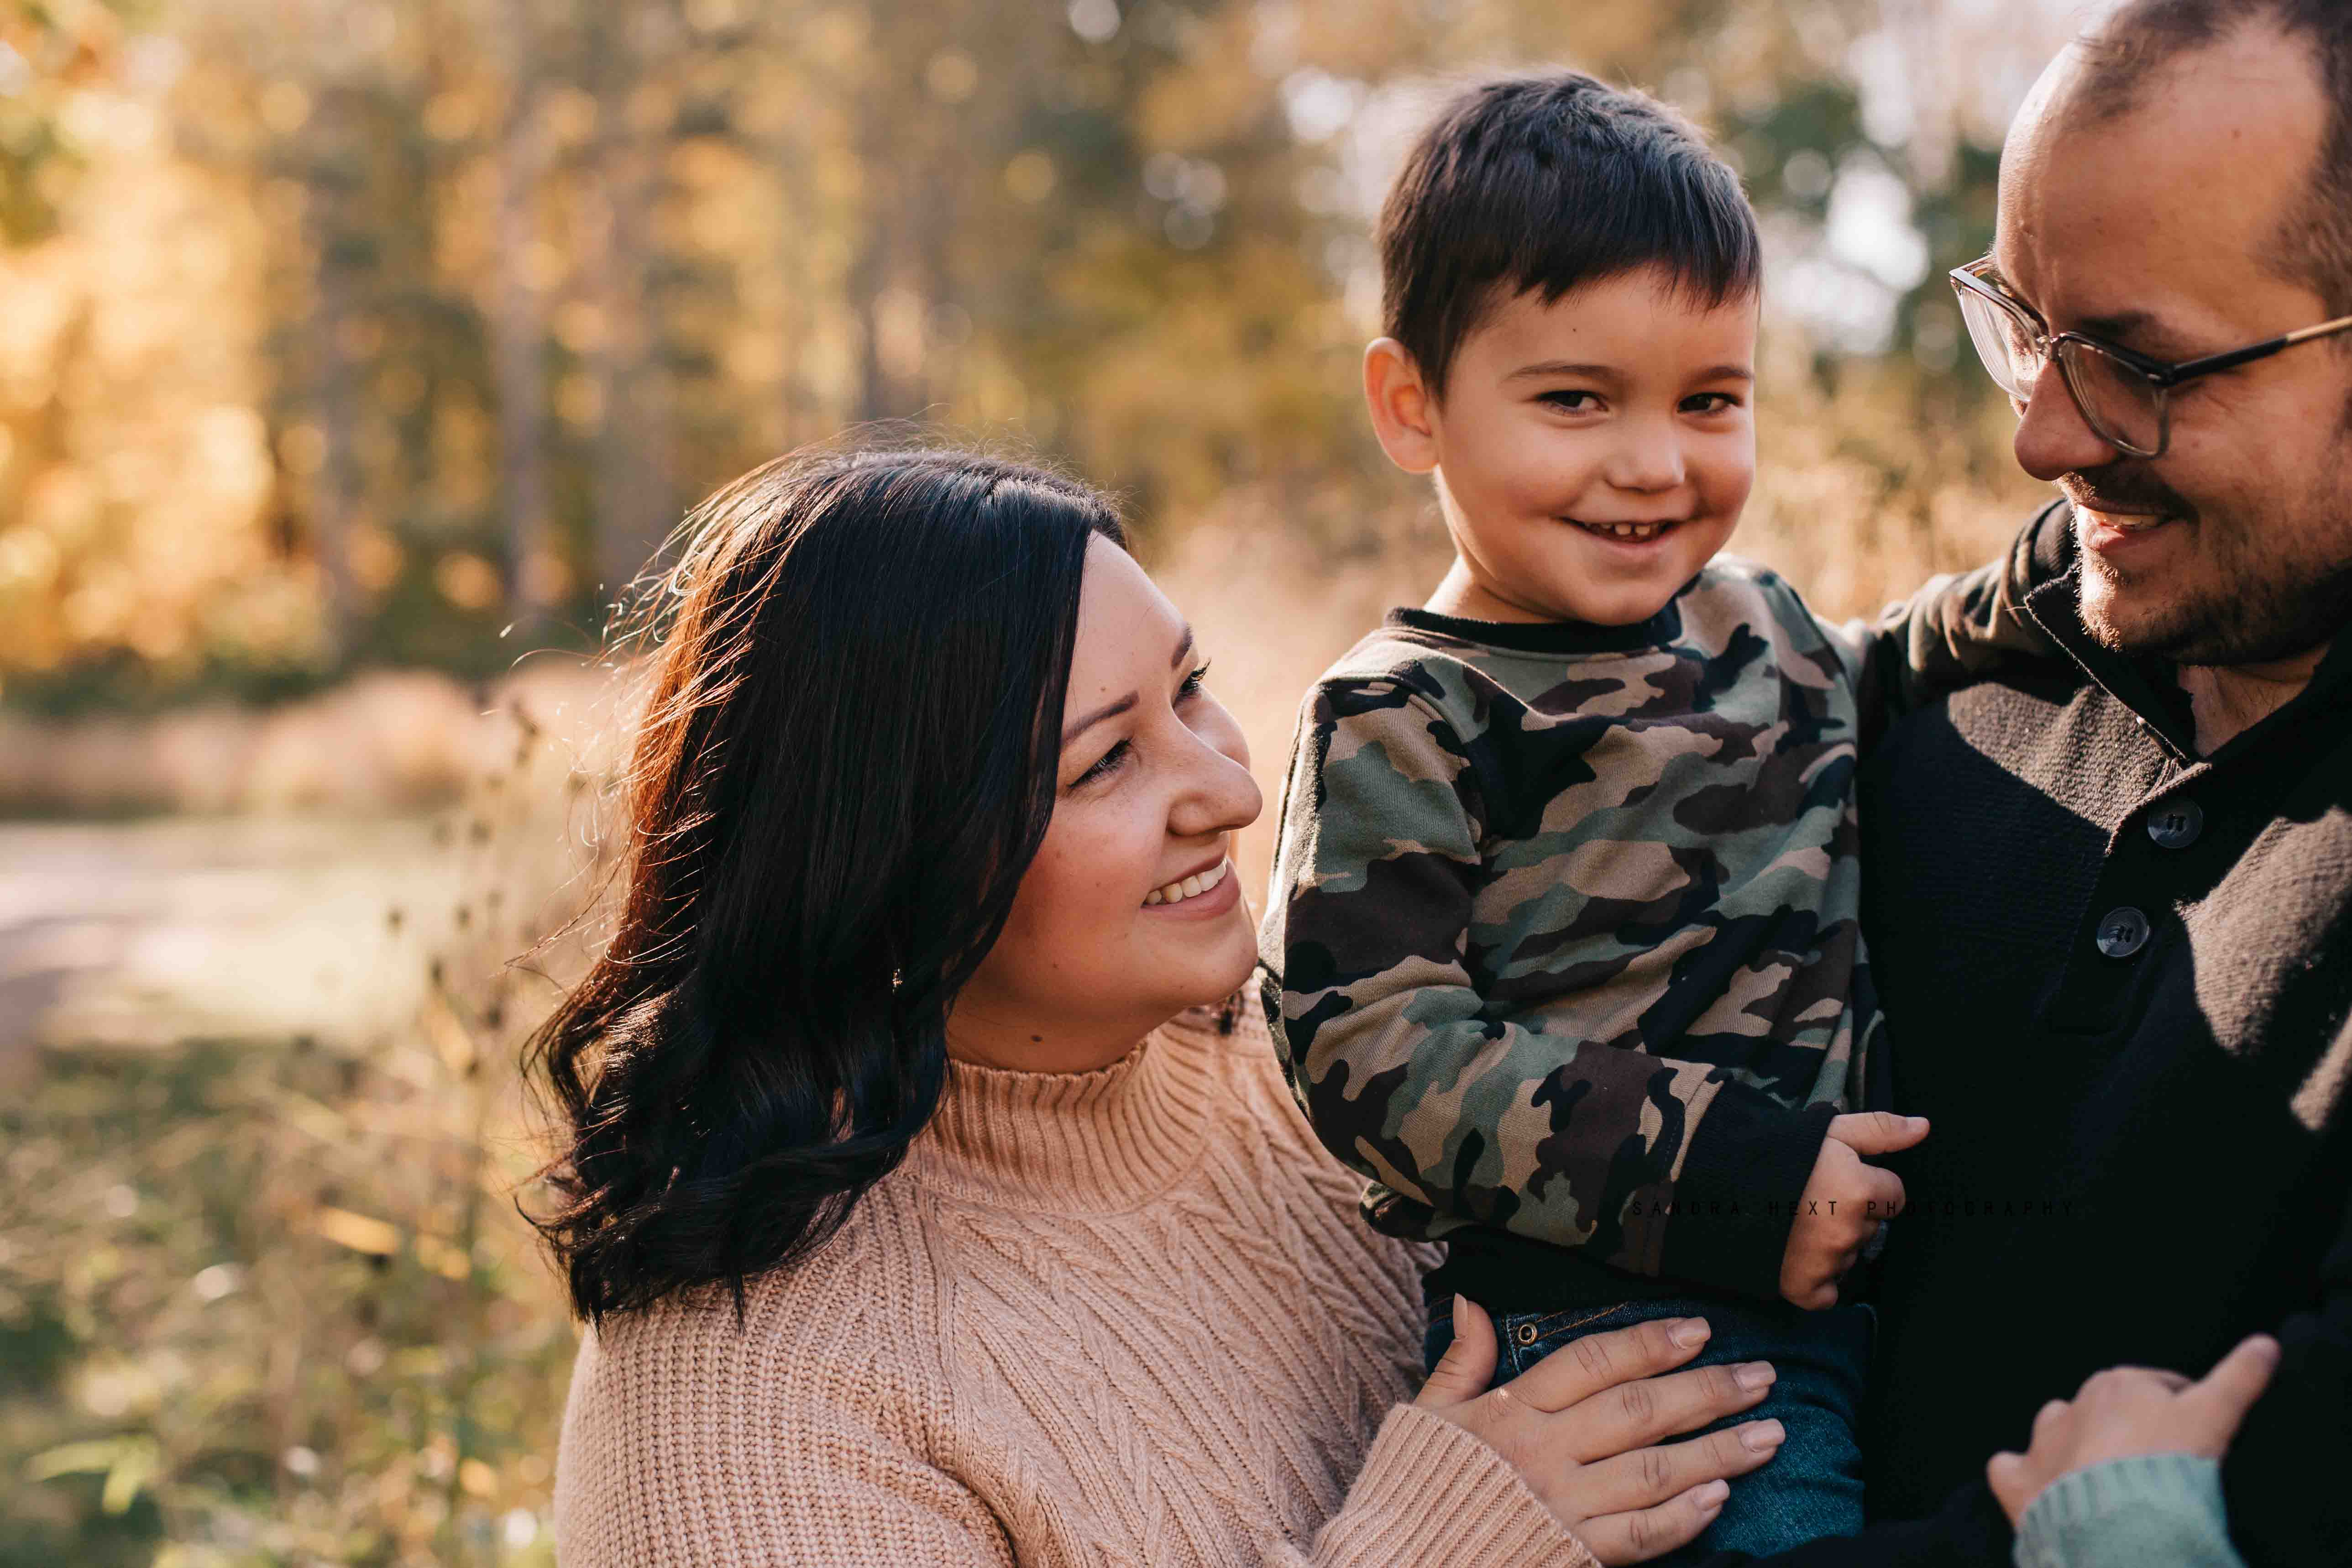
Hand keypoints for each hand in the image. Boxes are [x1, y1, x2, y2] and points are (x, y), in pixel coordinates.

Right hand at [1414, 1296, 1786, 1563]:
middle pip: (1639, 1411)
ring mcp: (1562, 1507)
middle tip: (1763, 1375)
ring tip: (1770, 1434)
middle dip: (1707, 1390)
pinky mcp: (1571, 1555)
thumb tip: (1473, 1301)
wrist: (1392, 1564)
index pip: (1594, 1363)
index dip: (1650, 1344)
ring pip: (1655, 1471)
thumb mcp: (1426, 1416)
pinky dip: (1683, 1518)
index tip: (1699, 1331)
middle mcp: (1543, 1453)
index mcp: (1511, 1411)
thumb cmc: (1411, 1489)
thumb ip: (1461, 1361)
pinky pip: (1639, 1536)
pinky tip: (1721, 1499)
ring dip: (1719, 1451)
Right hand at [1779, 1112, 1926, 1308]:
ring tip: (1798, 1221)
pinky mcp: (1802, 1285)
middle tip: (1812, 1197)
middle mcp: (1848, 1229)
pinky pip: (1828, 1294)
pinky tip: (1799, 1256)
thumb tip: (1924, 1127)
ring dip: (1834, 1243)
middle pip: (1870, 1226)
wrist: (1718, 1180)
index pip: (1893, 1195)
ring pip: (1850, 1255)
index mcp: (1859, 1190)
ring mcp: (1827, 1261)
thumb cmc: (1779, 1151)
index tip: (1837, 1178)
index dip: (1869, 1183)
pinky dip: (1818, 1282)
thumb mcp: (1831, 1130)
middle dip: (1850, 1213)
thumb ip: (1882, 1129)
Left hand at [1985, 1335, 2278, 1525]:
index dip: (2178, 1410)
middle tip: (2156, 1462)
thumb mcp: (2214, 1415)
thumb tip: (2266, 1343)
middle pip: (2107, 1409)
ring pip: (2055, 1429)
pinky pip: (2009, 1468)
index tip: (2192, 1433)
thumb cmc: (2169, 1464)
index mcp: (2120, 1385)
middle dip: (2129, 1428)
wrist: (2121, 1519)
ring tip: (2101, 1476)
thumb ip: (2239, 1378)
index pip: (2155, 1389)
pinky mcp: (2017, 1481)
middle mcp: (2074, 1406)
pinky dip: (2021, 1474)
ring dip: (2073, 1446)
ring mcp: (2042, 1444)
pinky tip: (2038, 1486)